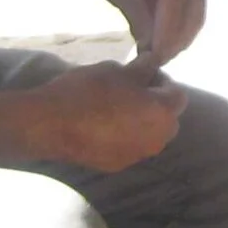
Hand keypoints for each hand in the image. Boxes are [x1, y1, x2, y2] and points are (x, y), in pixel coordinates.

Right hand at [21, 63, 186, 173]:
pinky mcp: (118, 166)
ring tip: (116, 107)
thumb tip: (154, 62)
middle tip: (132, 90)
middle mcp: (157, 139)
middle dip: (156, 104)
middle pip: (168, 119)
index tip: (144, 73)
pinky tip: (103, 125)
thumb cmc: (88, 91)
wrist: (50, 124)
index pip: (177, 94)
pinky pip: (130, 147)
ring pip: (150, 135)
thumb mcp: (117, 69)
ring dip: (142, 122)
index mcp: (163, 113)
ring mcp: (138, 156)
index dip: (162, 81)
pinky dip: (125, 136)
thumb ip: (143, 68)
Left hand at [92, 0, 206, 70]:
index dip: (167, 33)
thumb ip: (141, 22)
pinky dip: (182, 28)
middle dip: (176, 40)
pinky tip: (168, 42)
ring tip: (162, 55)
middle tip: (159, 61)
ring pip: (196, 13)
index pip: (175, 3)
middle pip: (192, 10)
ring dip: (181, 37)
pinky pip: (194, 10)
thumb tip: (154, 54)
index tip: (156, 58)